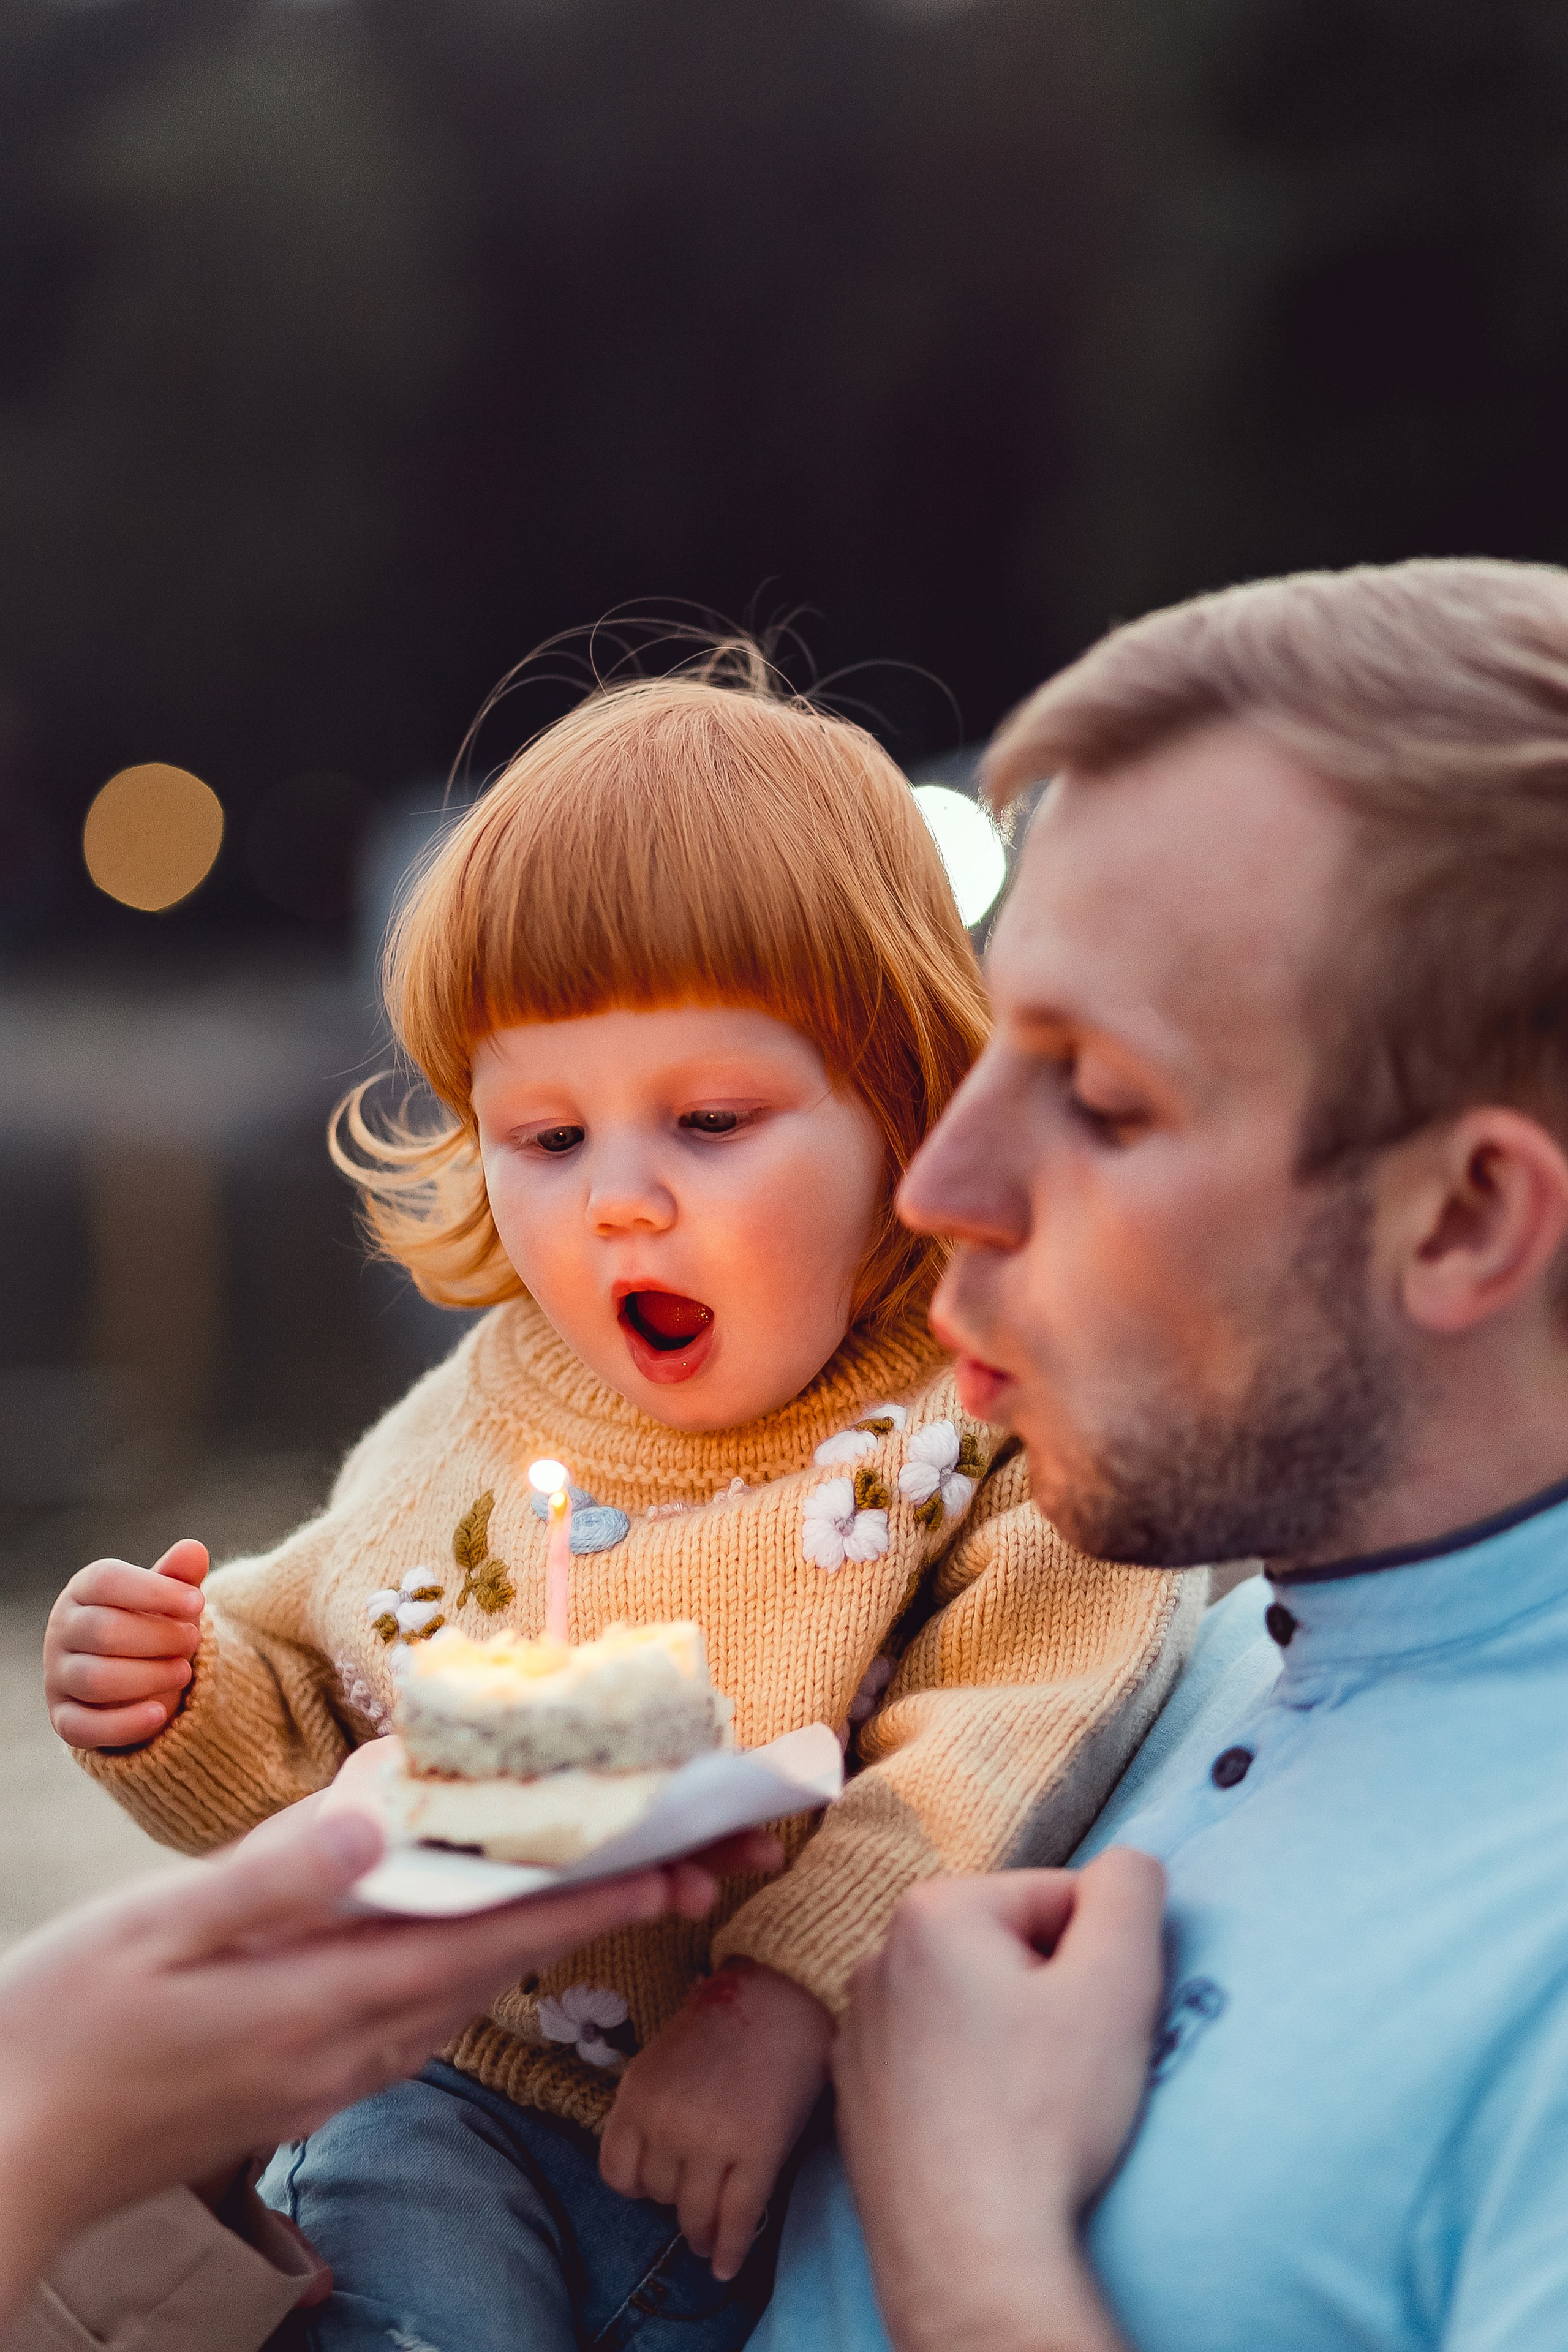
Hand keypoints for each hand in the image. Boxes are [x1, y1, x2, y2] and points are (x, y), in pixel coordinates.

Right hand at [0, 1806, 781, 2329]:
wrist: (6, 2163)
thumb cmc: (63, 2034)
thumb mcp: (153, 1935)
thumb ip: (269, 1880)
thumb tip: (372, 1819)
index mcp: (324, 2000)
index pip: (488, 1943)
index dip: (590, 1903)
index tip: (677, 1869)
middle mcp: (349, 2047)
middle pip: (501, 1968)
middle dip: (600, 1912)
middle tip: (690, 1863)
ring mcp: (329, 2074)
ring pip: (465, 1993)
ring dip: (543, 1936)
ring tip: (616, 1882)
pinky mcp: (304, 2085)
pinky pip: (416, 2013)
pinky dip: (471, 1962)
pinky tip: (471, 1928)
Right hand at [44, 1539, 208, 1749]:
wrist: (134, 1673)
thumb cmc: (149, 1623)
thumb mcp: (167, 1599)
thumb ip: (179, 1577)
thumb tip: (194, 1549)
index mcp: (83, 1591)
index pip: (108, 1581)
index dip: (155, 1591)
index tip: (198, 1601)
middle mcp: (62, 1631)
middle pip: (104, 1631)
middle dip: (158, 1637)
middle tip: (194, 1639)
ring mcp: (58, 1676)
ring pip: (95, 1679)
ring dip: (148, 1677)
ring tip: (184, 1671)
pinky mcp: (63, 1718)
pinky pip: (83, 1727)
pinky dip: (124, 1724)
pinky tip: (160, 1716)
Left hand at [600, 1958, 832, 2281]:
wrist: (783, 1994)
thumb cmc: (725, 2022)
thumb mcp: (664, 2058)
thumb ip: (652, 2108)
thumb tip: (655, 2167)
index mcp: (638, 2094)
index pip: (617, 2172)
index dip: (637, 2186)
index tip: (653, 2189)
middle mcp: (667, 2122)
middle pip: (660, 2195)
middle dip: (676, 2202)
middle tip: (694, 2205)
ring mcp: (712, 2140)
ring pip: (696, 2214)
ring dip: (702, 2235)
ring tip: (707, 2243)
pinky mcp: (758, 2151)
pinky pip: (739, 2216)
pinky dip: (732, 2249)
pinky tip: (727, 2267)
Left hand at [833, 1851, 1164, 2351]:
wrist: (968, 2253)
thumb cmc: (1043, 2115)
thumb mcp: (1118, 1981)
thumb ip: (1130, 1891)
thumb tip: (1124, 1864)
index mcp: (934, 1910)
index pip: (1058, 1899)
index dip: (1096, 1962)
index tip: (1090, 2026)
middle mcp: (878, 1956)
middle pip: (1011, 1951)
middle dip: (1051, 1998)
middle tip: (1064, 2070)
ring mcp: (860, 2030)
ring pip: (974, 2008)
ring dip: (1010, 2042)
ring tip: (1028, 2106)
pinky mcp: (858, 2095)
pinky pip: (937, 2062)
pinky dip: (970, 2086)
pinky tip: (989, 2131)